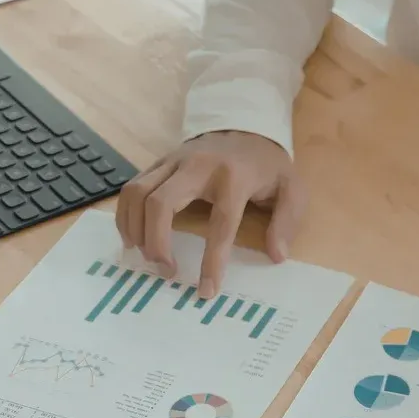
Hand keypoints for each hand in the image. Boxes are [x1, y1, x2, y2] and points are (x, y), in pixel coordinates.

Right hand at [115, 131, 305, 297]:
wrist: (246, 127)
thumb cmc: (267, 166)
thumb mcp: (292, 190)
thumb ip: (286, 222)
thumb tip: (276, 256)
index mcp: (235, 177)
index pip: (220, 224)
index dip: (212, 261)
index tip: (206, 291)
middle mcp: (198, 166)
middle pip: (160, 202)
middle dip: (156, 241)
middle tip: (164, 270)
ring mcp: (173, 161)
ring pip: (137, 192)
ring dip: (134, 228)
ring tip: (144, 256)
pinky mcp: (159, 162)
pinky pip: (132, 187)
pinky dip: (126, 214)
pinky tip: (133, 236)